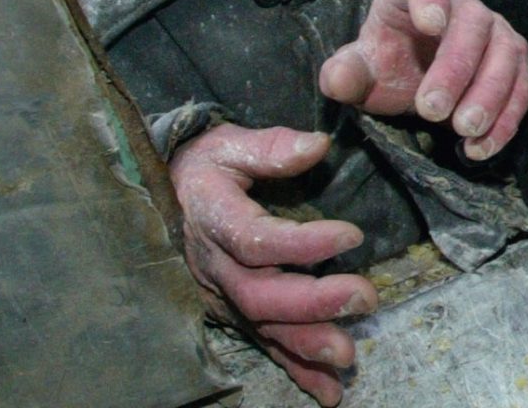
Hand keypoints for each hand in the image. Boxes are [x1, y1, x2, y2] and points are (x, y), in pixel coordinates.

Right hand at [171, 124, 379, 406]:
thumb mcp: (229, 145)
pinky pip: (263, 344)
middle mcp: (215, 266)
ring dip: (306, 345)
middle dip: (314, 303)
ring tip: (348, 356)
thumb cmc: (205, 166)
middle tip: (365, 298)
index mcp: (216, 219)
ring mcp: (221, 295)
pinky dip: (296, 370)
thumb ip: (272, 148)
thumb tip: (318, 146)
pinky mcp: (232, 313)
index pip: (257, 239)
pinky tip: (330, 391)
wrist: (162, 194)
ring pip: (262, 328)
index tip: (352, 235)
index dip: (304, 243)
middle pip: (261, 294)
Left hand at [317, 0, 527, 159]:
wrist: (415, 83)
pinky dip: (507, 119)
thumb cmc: (386, 66)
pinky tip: (480, 147)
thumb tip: (339, 78)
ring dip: (489, 95)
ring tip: (464, 131)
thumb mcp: (357, 72)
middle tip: (432, 111)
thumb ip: (344, 73)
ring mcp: (496, 31)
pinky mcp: (515, 63)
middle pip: (472, 23)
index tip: (429, 24)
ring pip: (506, 54)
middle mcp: (464, 4)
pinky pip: (522, 86)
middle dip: (456, 68)